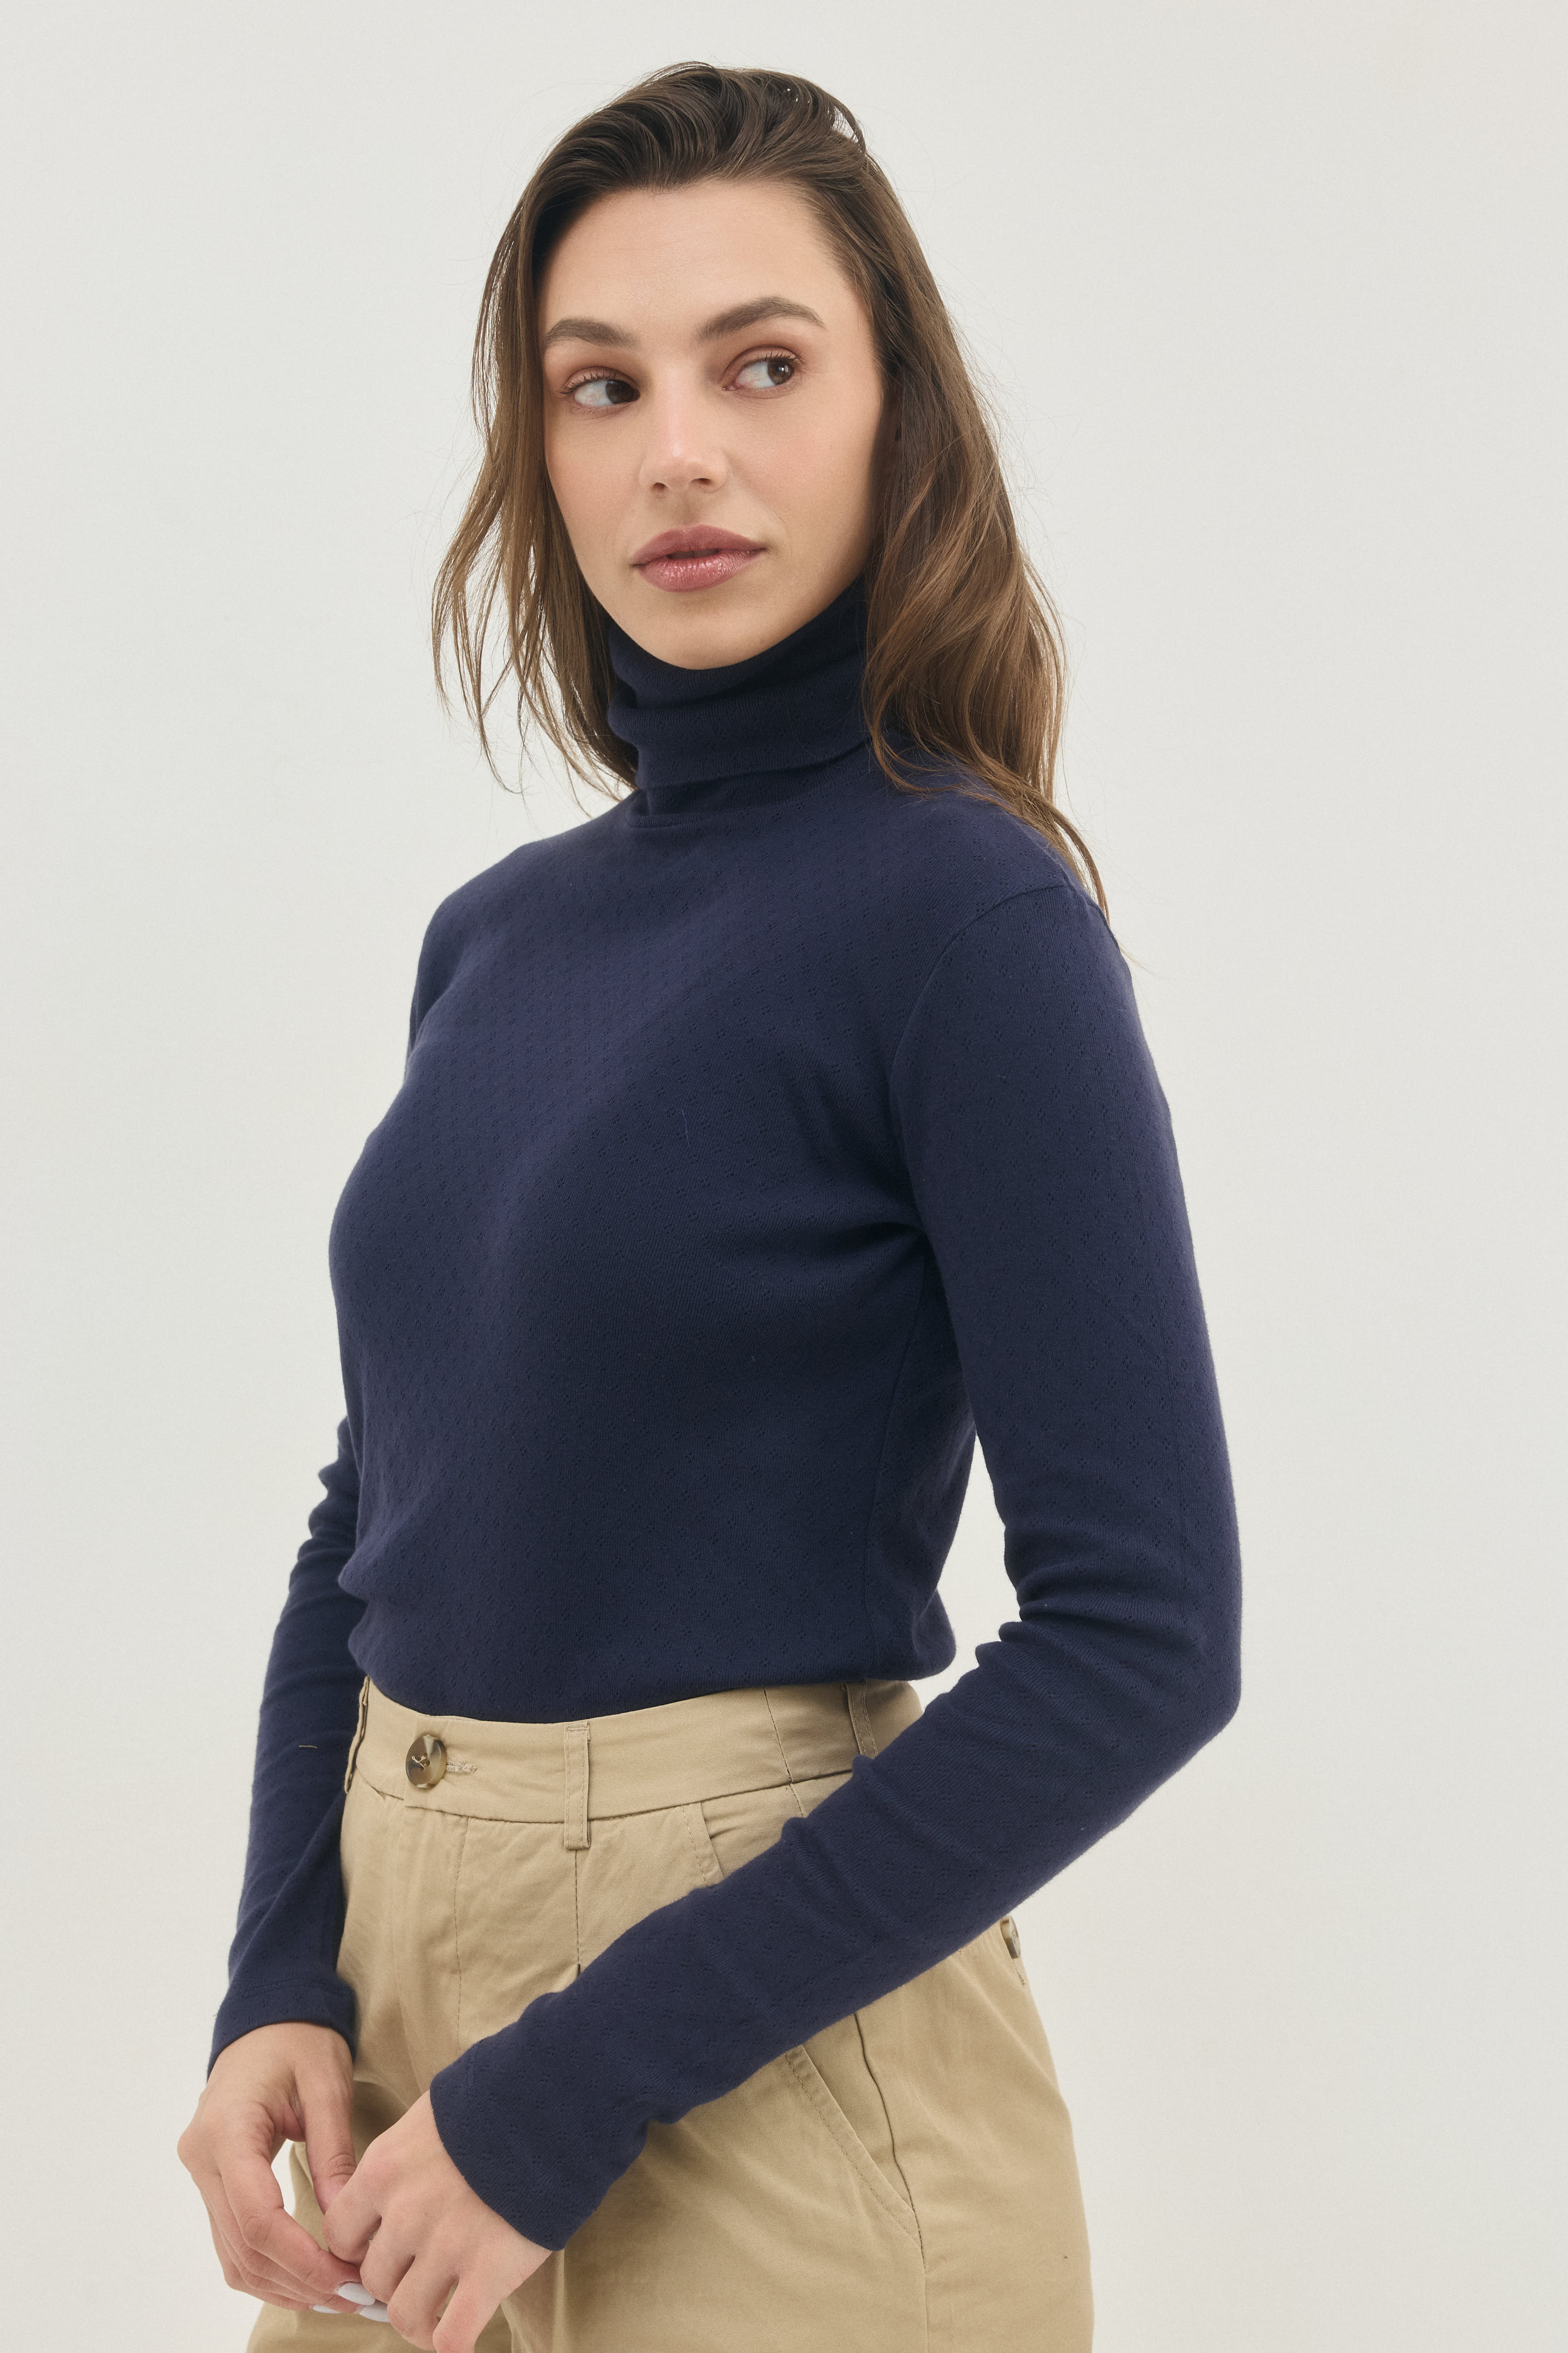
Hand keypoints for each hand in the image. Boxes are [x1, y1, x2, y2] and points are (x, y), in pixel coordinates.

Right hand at [178, 2021, 368, 2313]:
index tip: (346, 2278)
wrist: (266, 2016)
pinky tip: (311, 2277)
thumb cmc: (299, 2039)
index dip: (300, 2258)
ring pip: (234, 2256)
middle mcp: (202, 2158)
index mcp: (226, 2130)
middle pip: (243, 2247)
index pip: (255, 2217)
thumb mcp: (326, 2084)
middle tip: (356, 2295)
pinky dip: (271, 2268)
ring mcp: (202, 2173)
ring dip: (285, 2284)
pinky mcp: (213, 2182)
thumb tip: (347, 2222)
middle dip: (300, 2280)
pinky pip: (234, 2242)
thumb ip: (334, 2152)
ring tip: (341, 2294)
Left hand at [323, 2091, 549, 2351]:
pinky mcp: (489, 2271)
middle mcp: (405, 2212)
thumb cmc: (496, 2100)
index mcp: (384, 2170)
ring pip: (404, 2315)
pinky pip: (452, 2336)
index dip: (359, 2247)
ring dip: (420, 2319)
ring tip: (440, 2310)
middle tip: (421, 2275)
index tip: (383, 2247)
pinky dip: (452, 2343)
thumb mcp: (430, 2117)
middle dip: (395, 2281)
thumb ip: (404, 2158)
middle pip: (374, 2278)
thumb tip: (394, 2184)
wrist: (555, 2103)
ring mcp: (446, 2245)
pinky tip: (462, 2331)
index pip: (340, 2233)